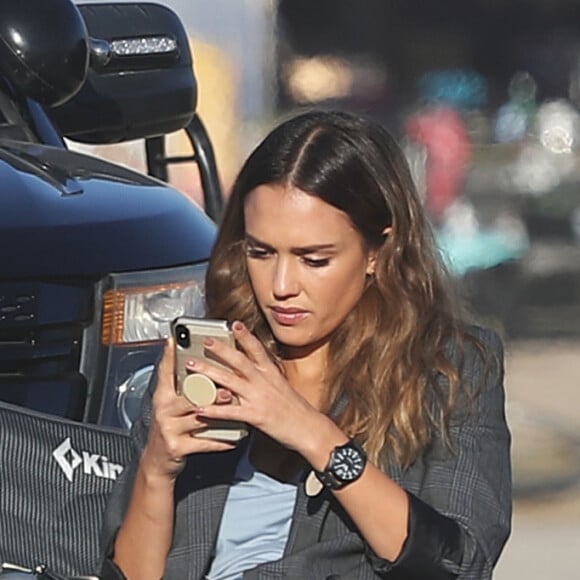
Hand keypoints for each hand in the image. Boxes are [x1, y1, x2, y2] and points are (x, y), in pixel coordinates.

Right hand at [140, 338, 235, 480]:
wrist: (157, 461)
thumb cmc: (170, 427)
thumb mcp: (170, 406)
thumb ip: (181, 387)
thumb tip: (198, 365)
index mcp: (162, 396)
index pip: (165, 372)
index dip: (169, 355)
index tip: (174, 339)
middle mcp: (163, 410)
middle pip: (187, 394)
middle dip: (206, 388)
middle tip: (223, 382)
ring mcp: (169, 429)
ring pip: (198, 417)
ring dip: (218, 411)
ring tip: (230, 402)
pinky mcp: (177, 446)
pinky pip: (203, 441)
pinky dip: (220, 440)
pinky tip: (233, 438)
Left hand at [184, 321, 341, 460]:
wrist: (309, 429)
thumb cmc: (296, 410)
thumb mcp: (282, 386)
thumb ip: (266, 377)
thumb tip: (254, 369)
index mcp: (271, 373)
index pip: (257, 349)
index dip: (245, 336)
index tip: (234, 324)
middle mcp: (263, 382)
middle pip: (239, 361)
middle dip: (220, 349)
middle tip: (205, 340)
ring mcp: (258, 398)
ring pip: (230, 381)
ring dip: (209, 372)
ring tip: (192, 365)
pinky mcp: (255, 416)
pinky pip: (230, 411)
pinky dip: (213, 409)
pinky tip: (200, 408)